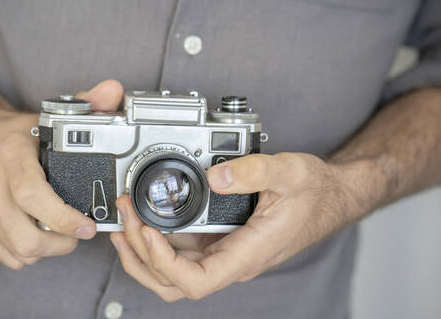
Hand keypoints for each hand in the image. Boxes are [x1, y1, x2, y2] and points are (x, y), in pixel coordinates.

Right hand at [0, 80, 123, 268]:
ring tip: (62, 232)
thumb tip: (114, 91)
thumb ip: (86, 105)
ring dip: (48, 249)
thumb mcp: (47, 116)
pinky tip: (39, 233)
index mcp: (10, 156)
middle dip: (62, 243)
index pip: (33, 196)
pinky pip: (5, 255)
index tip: (89, 227)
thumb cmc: (12, 132)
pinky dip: (28, 252)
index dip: (64, 218)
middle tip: (79, 231)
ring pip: (18, 251)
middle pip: (26, 236)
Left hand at [110, 152, 362, 300]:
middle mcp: (231, 258)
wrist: (330, 197)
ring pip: (172, 271)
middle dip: (141, 255)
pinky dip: (157, 240)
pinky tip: (146, 219)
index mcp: (247, 252)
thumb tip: (215, 177)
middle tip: (127, 218)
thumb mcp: (290, 173)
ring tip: (126, 220)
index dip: (164, 264)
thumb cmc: (315, 193)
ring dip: (143, 250)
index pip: (196, 282)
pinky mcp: (222, 239)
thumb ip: (254, 172)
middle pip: (173, 282)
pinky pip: (181, 251)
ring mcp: (224, 251)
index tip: (149, 231)